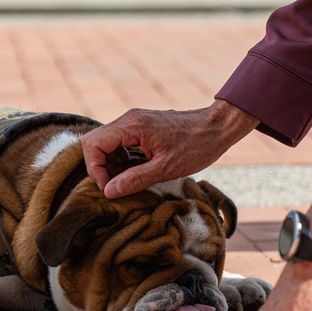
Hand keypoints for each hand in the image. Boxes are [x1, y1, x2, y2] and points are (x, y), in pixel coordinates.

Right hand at [82, 100, 258, 197]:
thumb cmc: (196, 146)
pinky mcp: (141, 125)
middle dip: (98, 165)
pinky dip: (119, 156)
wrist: (217, 127)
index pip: (94, 144)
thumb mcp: (165, 169)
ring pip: (105, 140)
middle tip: (113, 185)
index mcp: (132, 125)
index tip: (109, 187)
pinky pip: (119, 140)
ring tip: (124, 179)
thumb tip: (109, 191)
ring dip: (108, 162)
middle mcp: (130, 119)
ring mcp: (135, 120)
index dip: (96, 169)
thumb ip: (135, 179)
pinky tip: (132, 169)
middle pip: (95, 141)